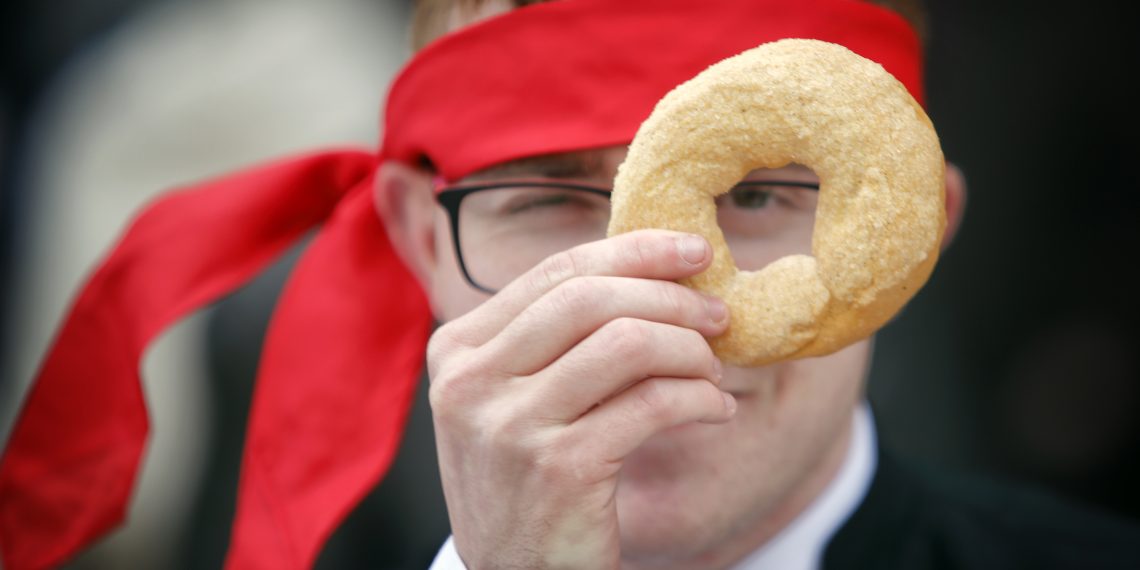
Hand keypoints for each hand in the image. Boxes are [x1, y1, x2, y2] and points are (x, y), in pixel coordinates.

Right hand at [428, 230, 735, 568]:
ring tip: (712, 369)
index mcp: (458, 349)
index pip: (554, 273)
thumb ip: (553, 335)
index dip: (633, 252)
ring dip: (690, 350)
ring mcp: (511, 426)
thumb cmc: (526, 477)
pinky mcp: (559, 469)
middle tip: (717, 314)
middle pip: (591, 298)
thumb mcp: (514, 396)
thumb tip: (650, 268)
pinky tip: (715, 408)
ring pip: (627, 344)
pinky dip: (699, 398)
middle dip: (670, 297)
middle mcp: (472, 382)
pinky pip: (652, 404)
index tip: (691, 251)